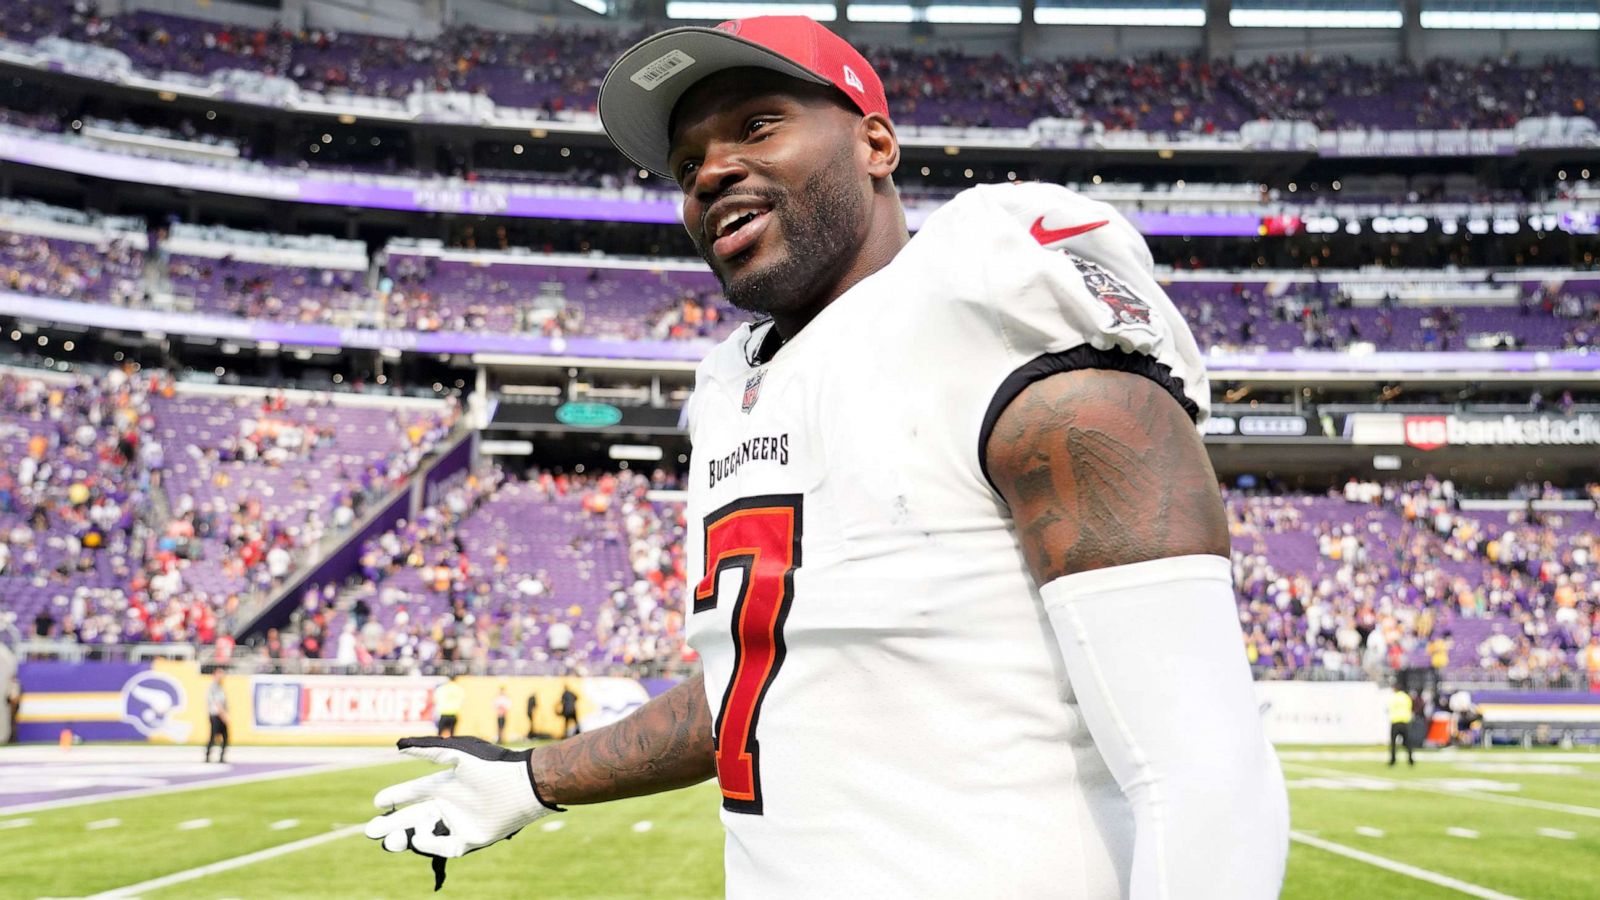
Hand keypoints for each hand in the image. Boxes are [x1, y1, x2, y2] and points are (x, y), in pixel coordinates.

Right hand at [364, 736, 561, 882]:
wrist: (521, 786)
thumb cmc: (491, 767)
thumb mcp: (457, 754)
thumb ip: (429, 751)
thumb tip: (398, 746)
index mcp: (443, 786)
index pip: (413, 793)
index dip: (395, 797)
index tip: (378, 801)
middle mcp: (449, 805)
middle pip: (413, 818)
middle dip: (391, 825)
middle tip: (371, 830)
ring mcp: (458, 823)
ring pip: (423, 835)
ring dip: (404, 838)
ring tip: (387, 840)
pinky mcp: (470, 840)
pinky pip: (445, 848)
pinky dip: (431, 845)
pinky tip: (421, 836)